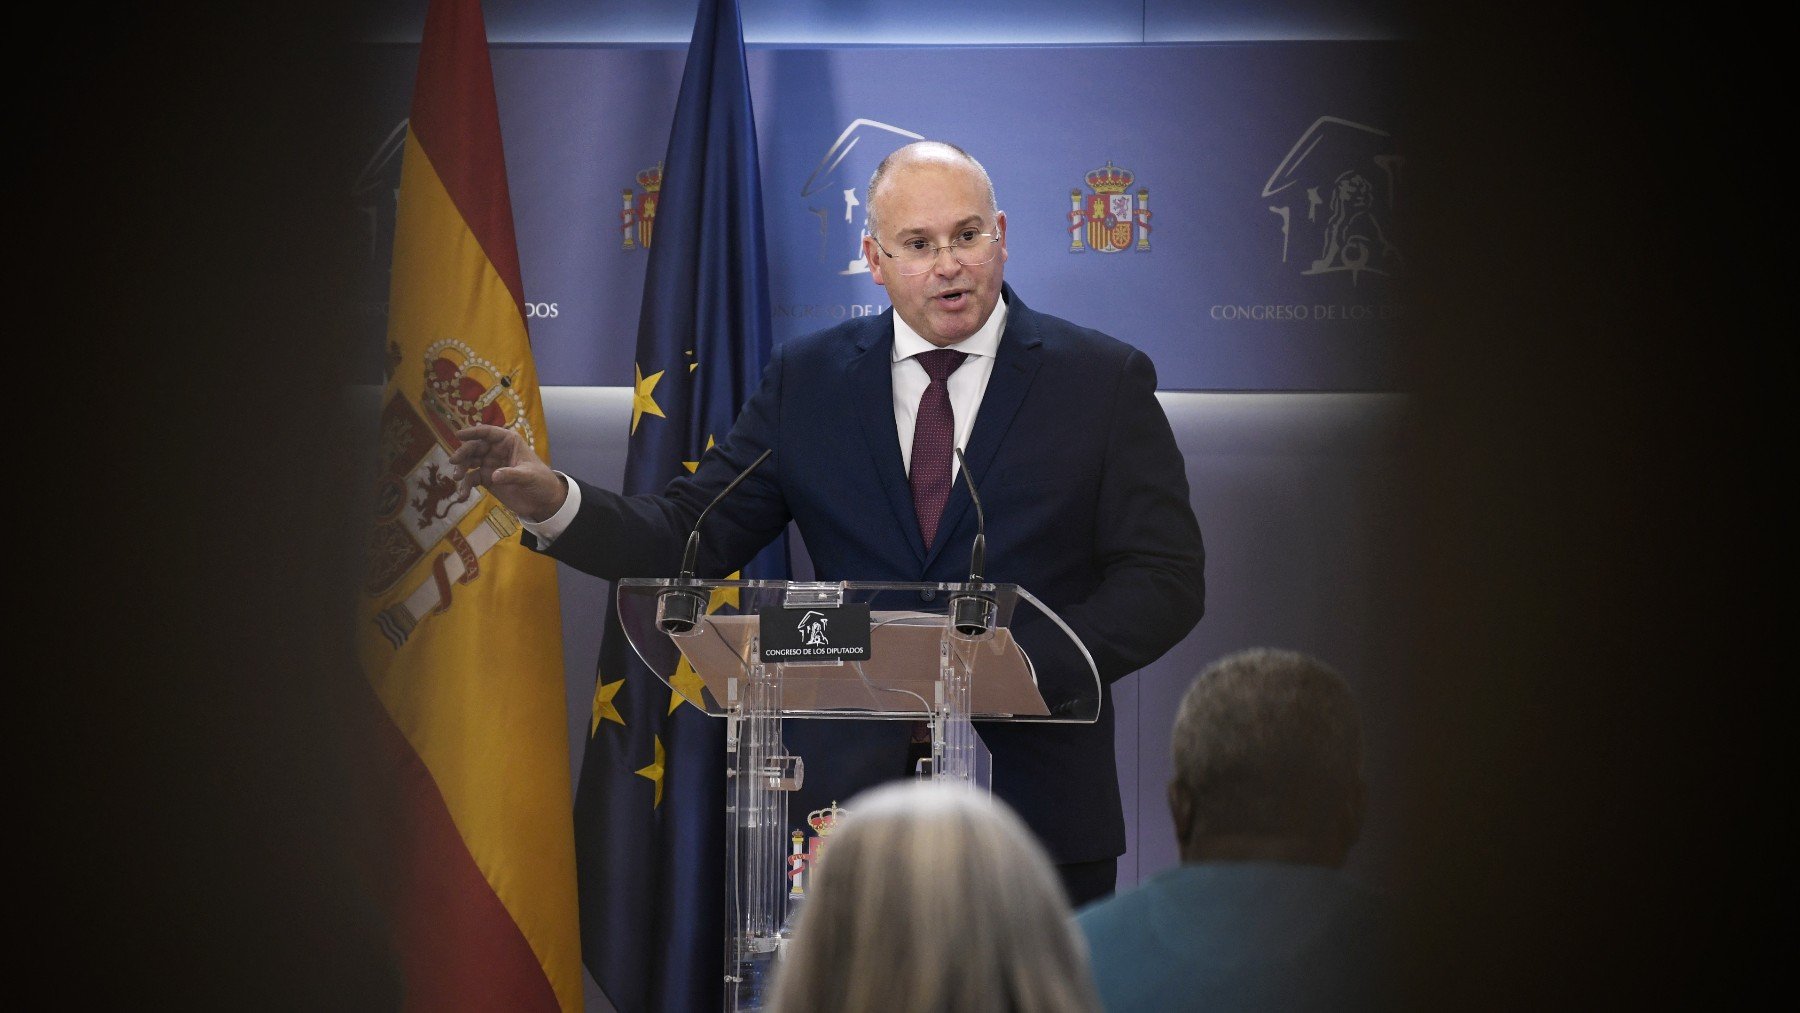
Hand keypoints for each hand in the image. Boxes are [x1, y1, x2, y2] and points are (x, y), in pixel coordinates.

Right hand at [448, 424, 567, 522]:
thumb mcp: (529, 476)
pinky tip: (462, 496)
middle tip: (454, 461)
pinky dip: (465, 487)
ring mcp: (490, 465)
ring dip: (461, 469)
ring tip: (457, 478)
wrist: (543, 502)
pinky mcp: (487, 480)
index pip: (488, 433)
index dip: (473, 432)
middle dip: (463, 453)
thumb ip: (512, 475)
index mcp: (509, 442)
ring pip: (470, 462)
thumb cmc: (541, 481)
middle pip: (475, 447)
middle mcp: (496, 451)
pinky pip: (472, 480)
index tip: (458, 435)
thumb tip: (494, 476)